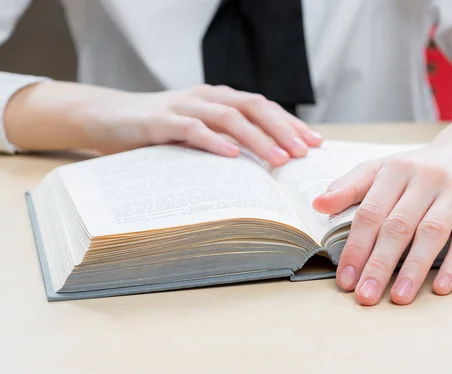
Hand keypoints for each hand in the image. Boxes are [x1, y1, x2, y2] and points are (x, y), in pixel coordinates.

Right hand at [5, 82, 321, 165]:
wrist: (108, 117)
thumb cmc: (160, 131)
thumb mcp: (199, 134)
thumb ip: (227, 142)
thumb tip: (265, 169)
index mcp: (220, 99)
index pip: (264, 108)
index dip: (290, 124)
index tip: (314, 144)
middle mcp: (207, 97)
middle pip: (254, 107)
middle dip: (283, 130)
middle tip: (304, 153)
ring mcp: (184, 106)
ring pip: (229, 117)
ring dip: (257, 137)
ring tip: (279, 159)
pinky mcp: (160, 120)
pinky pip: (191, 129)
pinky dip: (213, 141)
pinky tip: (232, 155)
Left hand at [313, 105, 451, 304]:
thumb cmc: (419, 168)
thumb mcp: (383, 169)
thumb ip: (350, 186)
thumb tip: (318, 204)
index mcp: (395, 169)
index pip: (370, 212)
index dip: (356, 247)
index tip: (345, 278)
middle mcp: (425, 177)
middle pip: (398, 225)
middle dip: (379, 264)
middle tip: (365, 295)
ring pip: (432, 232)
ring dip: (414, 268)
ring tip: (398, 297)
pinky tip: (440, 287)